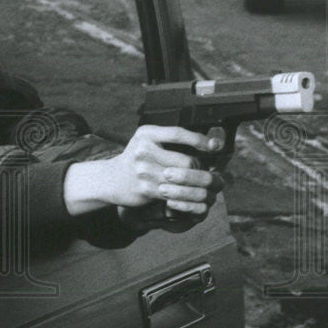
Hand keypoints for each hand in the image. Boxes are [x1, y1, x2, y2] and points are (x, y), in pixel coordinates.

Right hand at [105, 125, 223, 231]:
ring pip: (183, 178)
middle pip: (187, 160)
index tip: (215, 146)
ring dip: (195, 182)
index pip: (179, 134)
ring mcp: (144, 171)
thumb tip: (209, 143)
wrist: (111, 179)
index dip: (200, 140)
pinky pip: (175, 192)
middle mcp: (143, 150)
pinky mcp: (146, 189)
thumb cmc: (136, 158)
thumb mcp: (147, 140)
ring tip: (198, 182)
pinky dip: (185, 194)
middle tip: (204, 170)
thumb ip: (170, 139)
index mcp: (146, 133)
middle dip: (200, 167)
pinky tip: (187, 193)